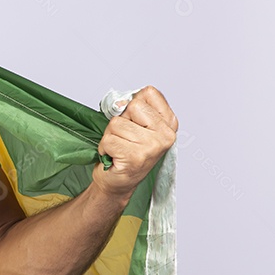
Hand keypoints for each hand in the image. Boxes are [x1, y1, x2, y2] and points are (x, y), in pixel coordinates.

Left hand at [92, 86, 177, 200]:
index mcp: (169, 122)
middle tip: (125, 138)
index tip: (134, 122)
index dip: (132, 105)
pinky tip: (115, 157)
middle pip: (131, 106)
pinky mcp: (136, 157)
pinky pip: (108, 140)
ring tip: (120, 149)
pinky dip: (105, 148)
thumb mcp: (135, 125)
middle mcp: (166, 134)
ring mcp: (152, 146)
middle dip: (119, 121)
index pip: (148, 93)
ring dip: (110, 137)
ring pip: (115, 124)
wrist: (118, 182)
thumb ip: (132, 108)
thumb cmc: (125, 151)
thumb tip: (120, 102)